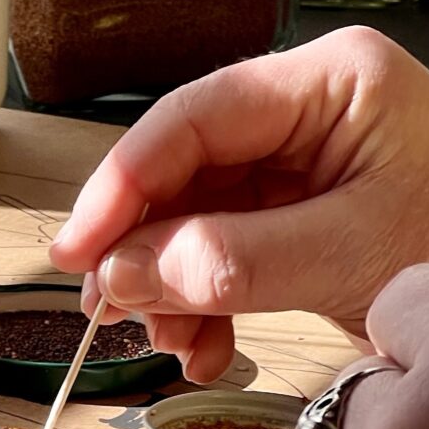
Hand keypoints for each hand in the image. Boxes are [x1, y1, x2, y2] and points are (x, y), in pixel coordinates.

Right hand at [48, 29, 428, 381]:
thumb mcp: (352, 253)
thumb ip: (230, 262)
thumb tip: (120, 275)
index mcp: (328, 82)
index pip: (191, 119)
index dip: (121, 185)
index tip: (76, 249)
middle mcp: (301, 112)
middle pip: (181, 171)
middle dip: (143, 249)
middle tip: (108, 309)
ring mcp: (296, 163)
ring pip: (190, 218)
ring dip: (168, 289)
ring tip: (174, 344)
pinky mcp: (293, 212)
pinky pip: (218, 252)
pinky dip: (200, 304)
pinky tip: (204, 346)